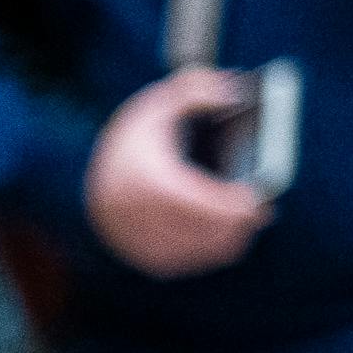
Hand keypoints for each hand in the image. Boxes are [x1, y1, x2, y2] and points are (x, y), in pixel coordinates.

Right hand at [85, 70, 271, 278]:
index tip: (254, 200)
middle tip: (261, 213)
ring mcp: (135, 239)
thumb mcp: (158, 104)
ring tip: (248, 224)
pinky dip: (207, 253)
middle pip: (198, 228)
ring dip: (226, 240)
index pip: (190, 199)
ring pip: (193, 250)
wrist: (91, 181)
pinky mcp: (141, 257)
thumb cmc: (132, 142)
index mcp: (142, 177)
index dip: (225, 204)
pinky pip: (182, 263)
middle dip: (235, 223)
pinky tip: (225, 239)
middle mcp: (135, 213)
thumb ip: (194, 88)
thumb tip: (234, 89)